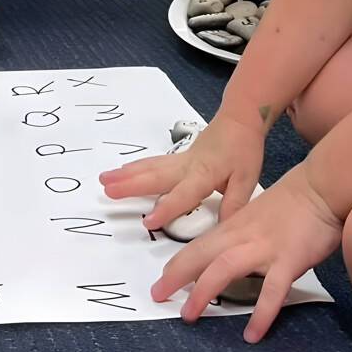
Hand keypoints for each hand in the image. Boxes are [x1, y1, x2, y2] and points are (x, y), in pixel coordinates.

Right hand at [100, 112, 266, 228]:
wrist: (240, 118)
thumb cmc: (244, 149)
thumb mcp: (247, 179)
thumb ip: (234, 205)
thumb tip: (224, 233)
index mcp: (204, 173)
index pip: (184, 193)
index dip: (167, 207)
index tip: (148, 221)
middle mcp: (187, 166)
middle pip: (156, 176)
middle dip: (131, 185)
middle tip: (108, 191)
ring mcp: (180, 159)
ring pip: (149, 167)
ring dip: (126, 174)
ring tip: (104, 180)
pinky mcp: (178, 157)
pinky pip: (152, 163)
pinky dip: (134, 167)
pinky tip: (122, 171)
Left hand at [151, 167, 342, 342]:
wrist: (321, 187)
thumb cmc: (292, 201)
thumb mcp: (256, 215)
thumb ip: (241, 233)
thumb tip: (229, 252)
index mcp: (234, 225)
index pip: (198, 246)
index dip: (177, 263)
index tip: (162, 280)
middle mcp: (242, 235)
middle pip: (201, 255)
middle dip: (176, 276)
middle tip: (158, 296)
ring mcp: (264, 247)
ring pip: (224, 268)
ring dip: (203, 292)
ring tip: (189, 315)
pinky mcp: (288, 259)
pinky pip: (272, 291)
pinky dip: (261, 313)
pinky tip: (252, 334)